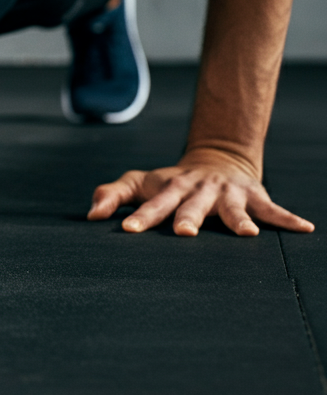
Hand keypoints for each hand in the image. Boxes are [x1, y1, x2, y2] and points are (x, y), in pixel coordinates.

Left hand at [87, 149, 313, 236]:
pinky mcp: (253, 197)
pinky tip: (304, 229)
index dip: (140, 217)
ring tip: (246, 234)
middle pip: (190, 205)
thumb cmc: (170, 181)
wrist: (216, 160)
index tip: (127, 229)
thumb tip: (90, 216)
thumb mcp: (139, 183)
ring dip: (238, 220)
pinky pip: (272, 210)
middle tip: (183, 232)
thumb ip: (112, 195)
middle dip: (187, 218)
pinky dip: (288, 219)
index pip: (151, 204)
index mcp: (169, 189)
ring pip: (232, 208)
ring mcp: (226, 193)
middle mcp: (197, 190)